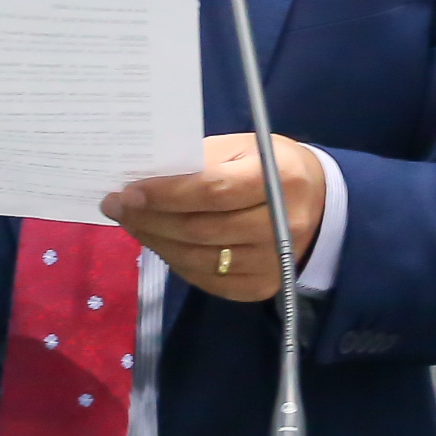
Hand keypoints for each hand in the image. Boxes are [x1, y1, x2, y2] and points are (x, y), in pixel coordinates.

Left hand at [105, 132, 326, 301]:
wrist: (319, 204)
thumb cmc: (271, 166)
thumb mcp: (243, 148)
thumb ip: (200, 162)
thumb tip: (144, 179)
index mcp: (280, 179)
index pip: (214, 190)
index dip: (167, 194)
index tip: (127, 191)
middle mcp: (282, 226)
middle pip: (201, 229)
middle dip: (150, 218)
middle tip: (116, 207)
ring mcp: (273, 263)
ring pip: (198, 259)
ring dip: (156, 241)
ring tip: (131, 223)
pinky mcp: (262, 287)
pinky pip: (206, 279)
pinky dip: (175, 261)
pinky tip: (158, 242)